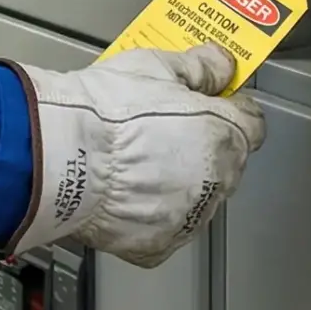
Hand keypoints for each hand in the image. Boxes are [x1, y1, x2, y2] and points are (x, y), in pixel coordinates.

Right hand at [0, 45, 265, 266]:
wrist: (60, 156)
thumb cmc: (104, 112)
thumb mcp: (153, 66)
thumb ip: (198, 65)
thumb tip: (221, 64)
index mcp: (224, 135)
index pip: (251, 123)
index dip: (229, 107)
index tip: (211, 100)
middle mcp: (215, 181)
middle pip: (224, 161)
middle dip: (201, 144)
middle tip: (161, 126)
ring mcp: (187, 217)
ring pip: (196, 196)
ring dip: (179, 180)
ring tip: (137, 160)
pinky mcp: (156, 245)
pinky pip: (164, 227)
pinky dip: (151, 213)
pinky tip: (127, 191)